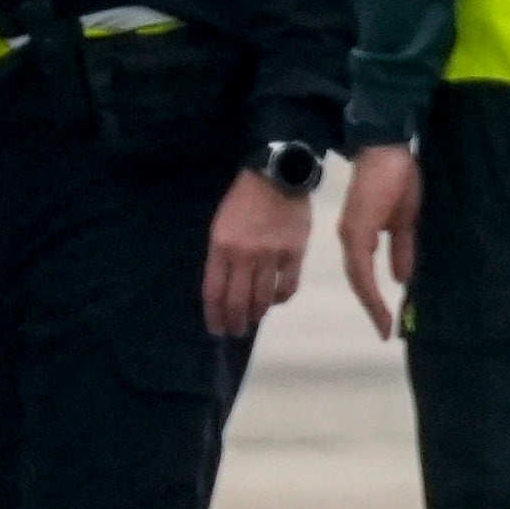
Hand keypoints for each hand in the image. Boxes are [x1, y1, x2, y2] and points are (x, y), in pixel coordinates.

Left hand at [201, 169, 311, 336]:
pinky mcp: (295, 255)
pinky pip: (287, 287)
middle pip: (237, 301)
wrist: (277, 177)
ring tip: (252, 321)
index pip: (214, 291)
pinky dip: (280, 299)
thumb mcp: (220, 225)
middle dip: (234, 322)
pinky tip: (274, 301)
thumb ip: (221, 256)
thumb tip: (224, 287)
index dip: (214, 315)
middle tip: (235, 331)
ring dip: (256, 315)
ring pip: (263, 299)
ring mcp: (272, 256)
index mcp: (221, 246)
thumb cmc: (242, 200)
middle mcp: (245, 255)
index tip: (216, 328)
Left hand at [339, 146, 422, 339]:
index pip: (363, 274)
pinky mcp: (358, 228)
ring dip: (371, 303)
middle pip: (359, 281)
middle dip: (372, 307)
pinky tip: (378, 304)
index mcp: (360, 235)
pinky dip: (369, 288)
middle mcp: (351, 237)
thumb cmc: (396, 179)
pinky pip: (362, 265)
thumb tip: (401, 276)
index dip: (373, 299)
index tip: (385, 323)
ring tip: (384, 325)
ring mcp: (352, 234)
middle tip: (385, 331)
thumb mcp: (403, 221)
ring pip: (358, 277)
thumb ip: (400, 248)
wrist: (387, 149)